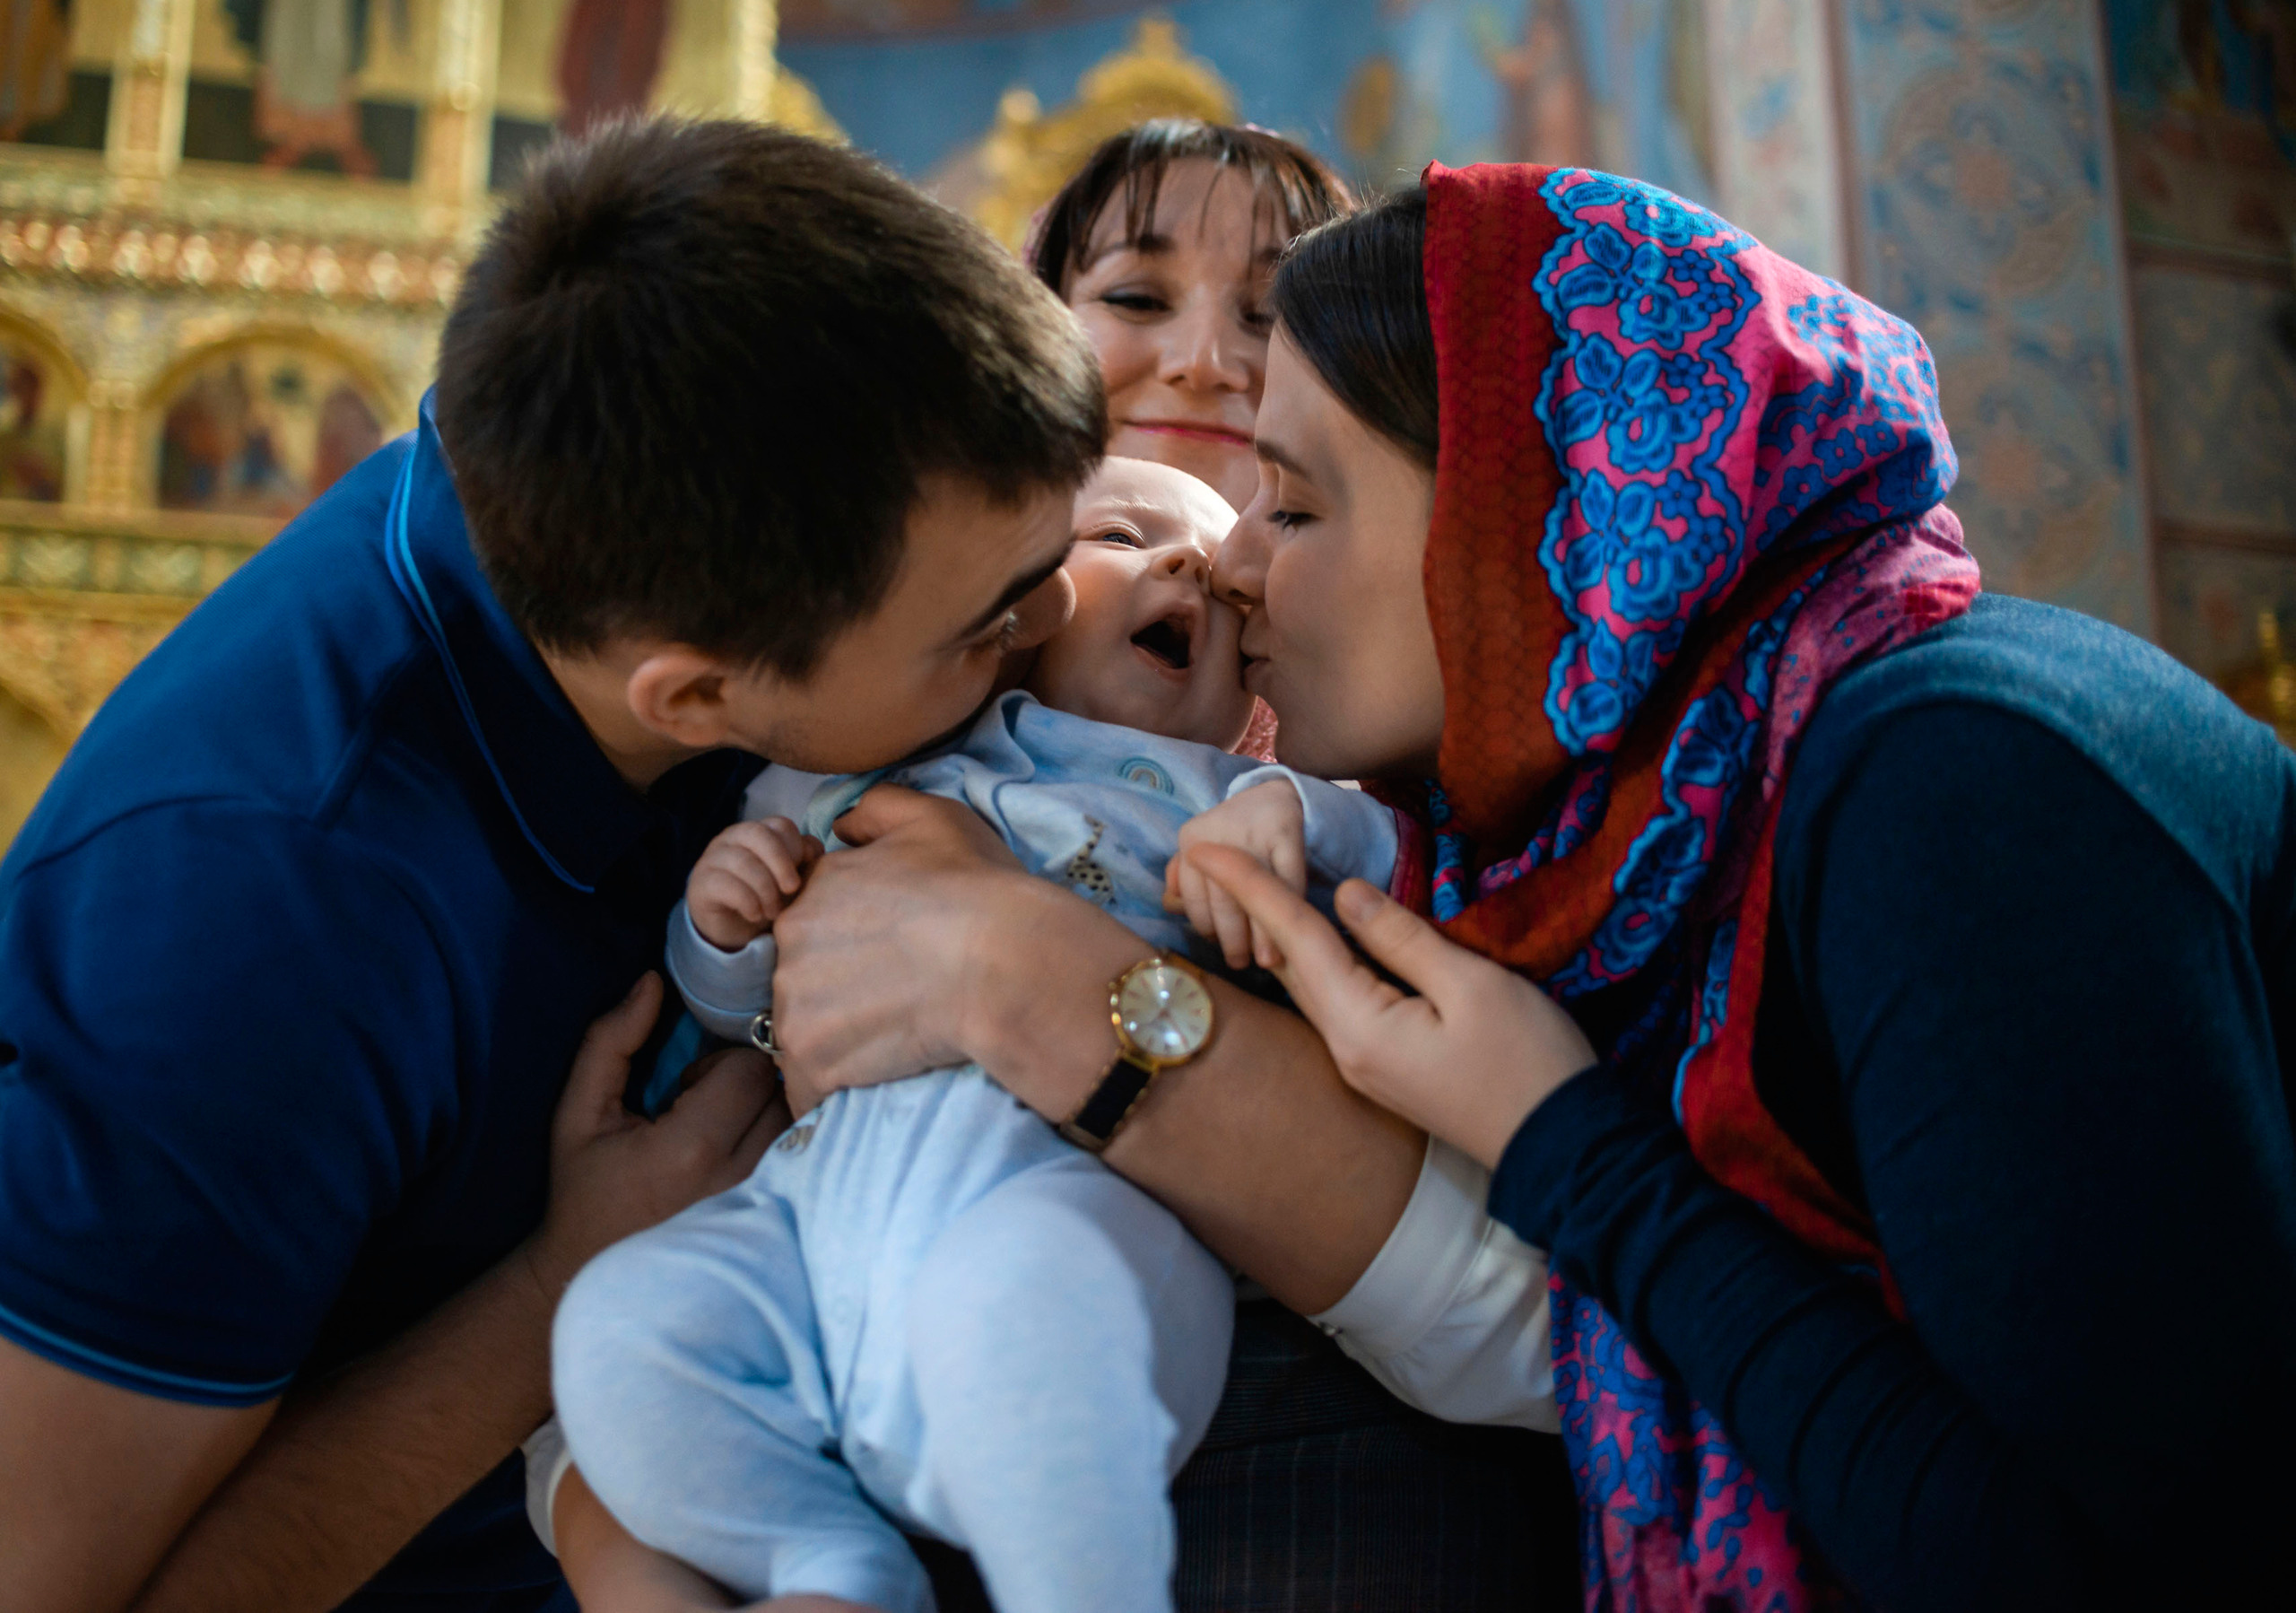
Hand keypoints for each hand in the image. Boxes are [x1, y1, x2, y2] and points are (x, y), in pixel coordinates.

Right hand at [522, 974, 788, 1294]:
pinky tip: (745, 1155)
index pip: (749, 1069)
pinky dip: (784, 1142)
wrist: (596, 1273)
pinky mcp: (779, 1218)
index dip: (720, 1065)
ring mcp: (767, 1203)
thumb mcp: (580, 1112)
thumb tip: (652, 982)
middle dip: (750, 1084)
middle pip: (784, 1091)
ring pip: (803, 1121)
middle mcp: (742, 1179)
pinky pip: (807, 1155)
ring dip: (770, 1113)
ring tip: (726, 1134)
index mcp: (692, 1151)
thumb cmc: (586, 1189)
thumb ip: (611, 1042)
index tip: (687, 1088)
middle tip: (707, 1108)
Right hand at [687, 819, 821, 950]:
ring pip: (742, 861)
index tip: (801, 875)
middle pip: (758, 833)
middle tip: (792, 889)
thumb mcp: (790, 879)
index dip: (795, 848)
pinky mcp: (701, 883)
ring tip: (774, 912)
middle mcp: (731, 839)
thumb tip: (812, 849)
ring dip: (765, 889)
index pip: (779, 825)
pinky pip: (725, 884)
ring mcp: (712, 858)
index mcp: (757, 833)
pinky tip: (755, 915)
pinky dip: (747, 902)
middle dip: (780, 862)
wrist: (733, 930)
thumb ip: (804, 859)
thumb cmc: (766, 898)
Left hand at [768, 785, 1060, 1113]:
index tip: (888, 960)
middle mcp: (790, 944)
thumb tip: (843, 826)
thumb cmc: (978, 889)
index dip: (852, 943)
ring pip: (805, 1031)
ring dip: (838, 1041)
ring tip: (894, 1041)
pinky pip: (808, 1086)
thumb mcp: (931, 818)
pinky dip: (836, 1088)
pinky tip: (875, 1078)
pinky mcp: (813, 1061)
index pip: (814, 923)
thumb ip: (876, 810)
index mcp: (814, 890)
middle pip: (803, 977)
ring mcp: (796, 1006)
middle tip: (898, 1000)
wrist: (1003, 964)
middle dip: (839, 992)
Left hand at [1165, 780, 1306, 968]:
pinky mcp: (1286, 832)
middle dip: (1232, 939)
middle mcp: (1217, 831)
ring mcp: (1252, 831)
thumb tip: (1170, 905)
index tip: (1217, 948)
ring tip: (1266, 960)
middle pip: (1222, 899)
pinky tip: (1288, 930)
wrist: (1274, 797)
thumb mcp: (1201, 850)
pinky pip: (1287, 880)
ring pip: (1254, 893)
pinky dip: (1287, 908)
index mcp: (1190, 838)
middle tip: (1241, 962)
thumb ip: (1182, 879)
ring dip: (1260, 934)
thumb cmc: (1231, 836)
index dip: (1205, 928)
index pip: (1193, 896)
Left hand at [1184, 845, 1596, 1168]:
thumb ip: (1403, 939)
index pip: (1294, 939)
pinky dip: (1311, 960)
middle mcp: (1344, 1048)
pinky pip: (1333, 1001)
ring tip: (1245, 887)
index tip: (1208, 847)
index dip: (1253, 886)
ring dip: (1274, 934)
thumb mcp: (1471, 985)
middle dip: (1247, 908)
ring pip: (1306, 984)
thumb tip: (1349, 895)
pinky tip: (1309, 938)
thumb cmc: (1528, 1061)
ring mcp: (1361, 1063)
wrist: (1562, 1145)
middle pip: (1286, 963)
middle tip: (1209, 857)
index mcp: (1359, 1026)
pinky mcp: (1383, 1067)